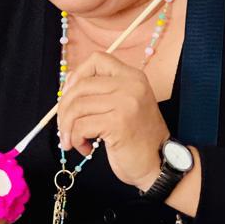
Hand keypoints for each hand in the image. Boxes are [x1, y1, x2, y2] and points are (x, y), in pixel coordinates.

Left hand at [57, 52, 169, 191]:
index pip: (97, 59)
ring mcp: (125, 103)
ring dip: (68, 128)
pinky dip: (76, 139)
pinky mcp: (118, 123)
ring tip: (73, 141)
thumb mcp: (123, 106)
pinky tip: (85, 148)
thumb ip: (102, 91)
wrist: (159, 164)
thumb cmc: (137, 138)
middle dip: (64, 109)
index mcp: (133, 77)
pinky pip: (81, 126)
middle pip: (80, 85)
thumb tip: (69, 79)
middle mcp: (131, 85)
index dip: (77, 75)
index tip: (71, 96)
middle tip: (64, 128)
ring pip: (77, 107)